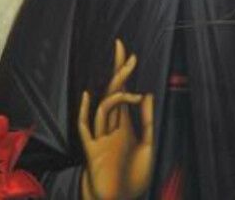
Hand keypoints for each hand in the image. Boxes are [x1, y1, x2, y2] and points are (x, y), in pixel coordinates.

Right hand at [79, 39, 153, 199]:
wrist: (119, 199)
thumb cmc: (132, 176)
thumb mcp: (147, 146)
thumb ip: (147, 121)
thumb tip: (148, 94)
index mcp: (125, 124)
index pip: (124, 92)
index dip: (125, 73)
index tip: (128, 53)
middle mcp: (112, 127)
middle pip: (113, 93)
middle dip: (118, 72)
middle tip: (123, 50)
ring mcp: (101, 137)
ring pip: (105, 108)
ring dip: (116, 96)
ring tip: (132, 90)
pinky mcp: (93, 150)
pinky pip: (86, 128)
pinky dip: (86, 112)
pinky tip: (89, 96)